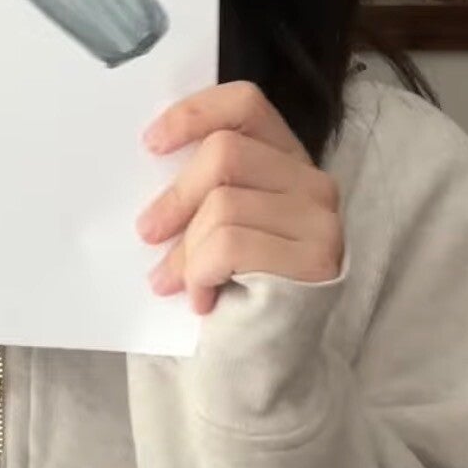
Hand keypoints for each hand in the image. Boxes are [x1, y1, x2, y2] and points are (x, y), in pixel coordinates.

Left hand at [136, 82, 342, 314]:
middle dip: (176, 196)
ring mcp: (321, 221)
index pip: (245, 103)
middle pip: (224, 154)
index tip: (150, 143)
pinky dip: (200, 272)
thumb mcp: (212, 221)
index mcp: (286, 158)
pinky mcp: (316, 261)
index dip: (194, 113)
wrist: (258, 365)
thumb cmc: (227, 286)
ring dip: (186, 249)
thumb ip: (203, 182)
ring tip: (173, 279)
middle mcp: (313, 183)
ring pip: (224, 204)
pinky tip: (201, 298)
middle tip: (147, 231)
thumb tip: (150, 153)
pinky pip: (231, 245)